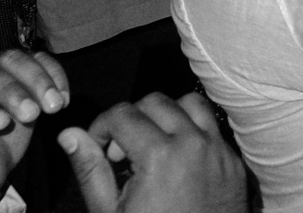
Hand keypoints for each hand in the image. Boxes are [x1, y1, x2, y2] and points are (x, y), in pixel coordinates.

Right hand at [61, 92, 245, 212]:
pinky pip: (212, 128)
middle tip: (122, 153)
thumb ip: (91, 169)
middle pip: (155, 102)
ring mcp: (219, 151)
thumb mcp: (110, 212)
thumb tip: (69, 134)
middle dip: (132, 119)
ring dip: (167, 116)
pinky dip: (192, 131)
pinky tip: (176, 160)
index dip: (101, 128)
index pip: (122, 114)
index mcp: (160, 155)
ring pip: (190, 104)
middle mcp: (193, 144)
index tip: (98, 147)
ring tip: (151, 147)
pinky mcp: (233, 162)